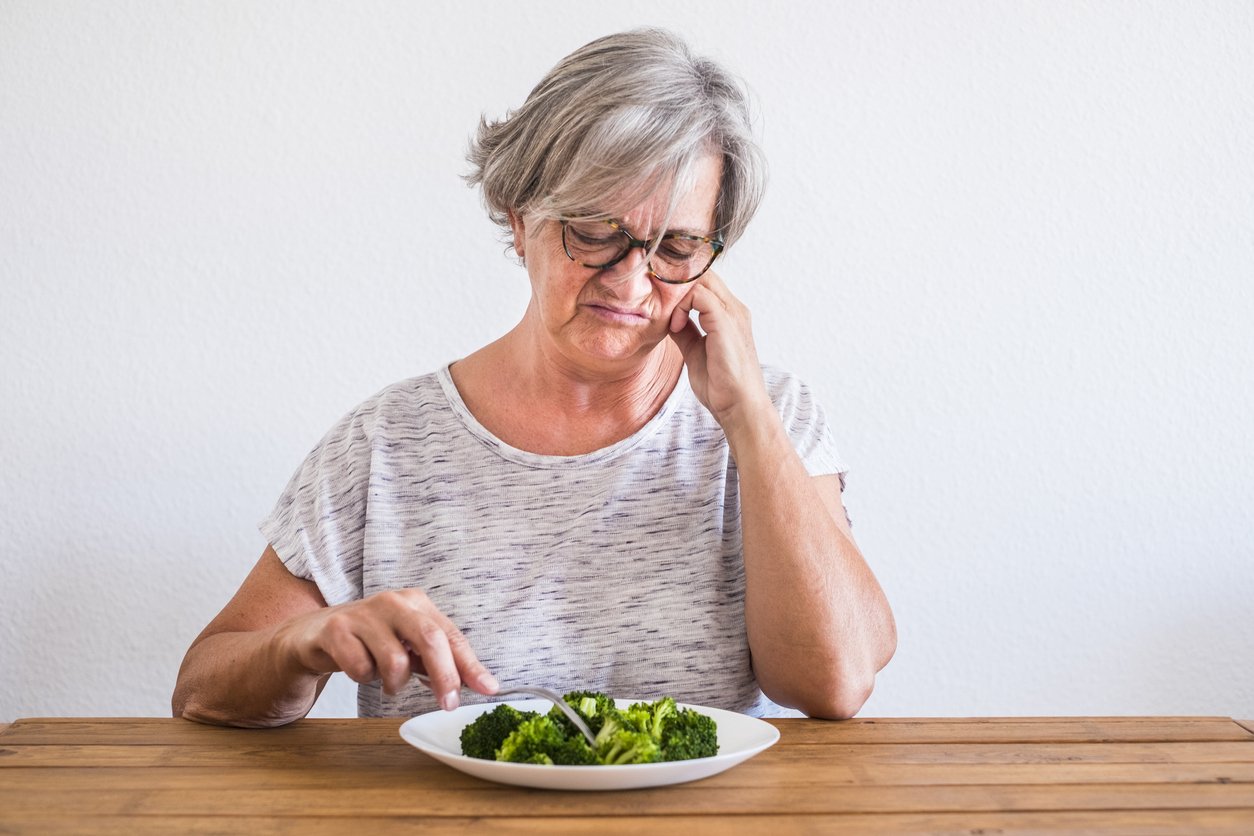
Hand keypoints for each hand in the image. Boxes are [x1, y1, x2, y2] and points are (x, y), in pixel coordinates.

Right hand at [276, 588, 497, 710]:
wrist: (314, 634)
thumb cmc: (371, 642)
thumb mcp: (409, 647)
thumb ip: (442, 662)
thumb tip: (484, 684)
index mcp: (417, 603)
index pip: (451, 635)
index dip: (470, 665)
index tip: (489, 689)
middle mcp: (393, 602)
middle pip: (430, 639)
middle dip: (444, 676)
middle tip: (448, 704)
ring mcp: (363, 613)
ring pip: (395, 660)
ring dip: (394, 682)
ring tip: (386, 679)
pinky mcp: (335, 629)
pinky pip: (361, 668)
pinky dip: (363, 678)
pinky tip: (359, 669)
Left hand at [668, 270, 770, 430]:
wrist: (739, 406)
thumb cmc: (721, 385)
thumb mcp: (695, 351)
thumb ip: (685, 332)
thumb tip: (668, 319)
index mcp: (729, 314)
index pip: (704, 280)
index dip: (680, 286)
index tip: (661, 306)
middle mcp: (734, 308)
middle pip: (703, 273)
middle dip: (677, 284)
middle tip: (660, 305)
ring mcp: (733, 313)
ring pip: (701, 279)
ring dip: (678, 294)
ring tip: (670, 319)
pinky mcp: (726, 323)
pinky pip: (699, 295)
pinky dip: (682, 305)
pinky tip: (675, 326)